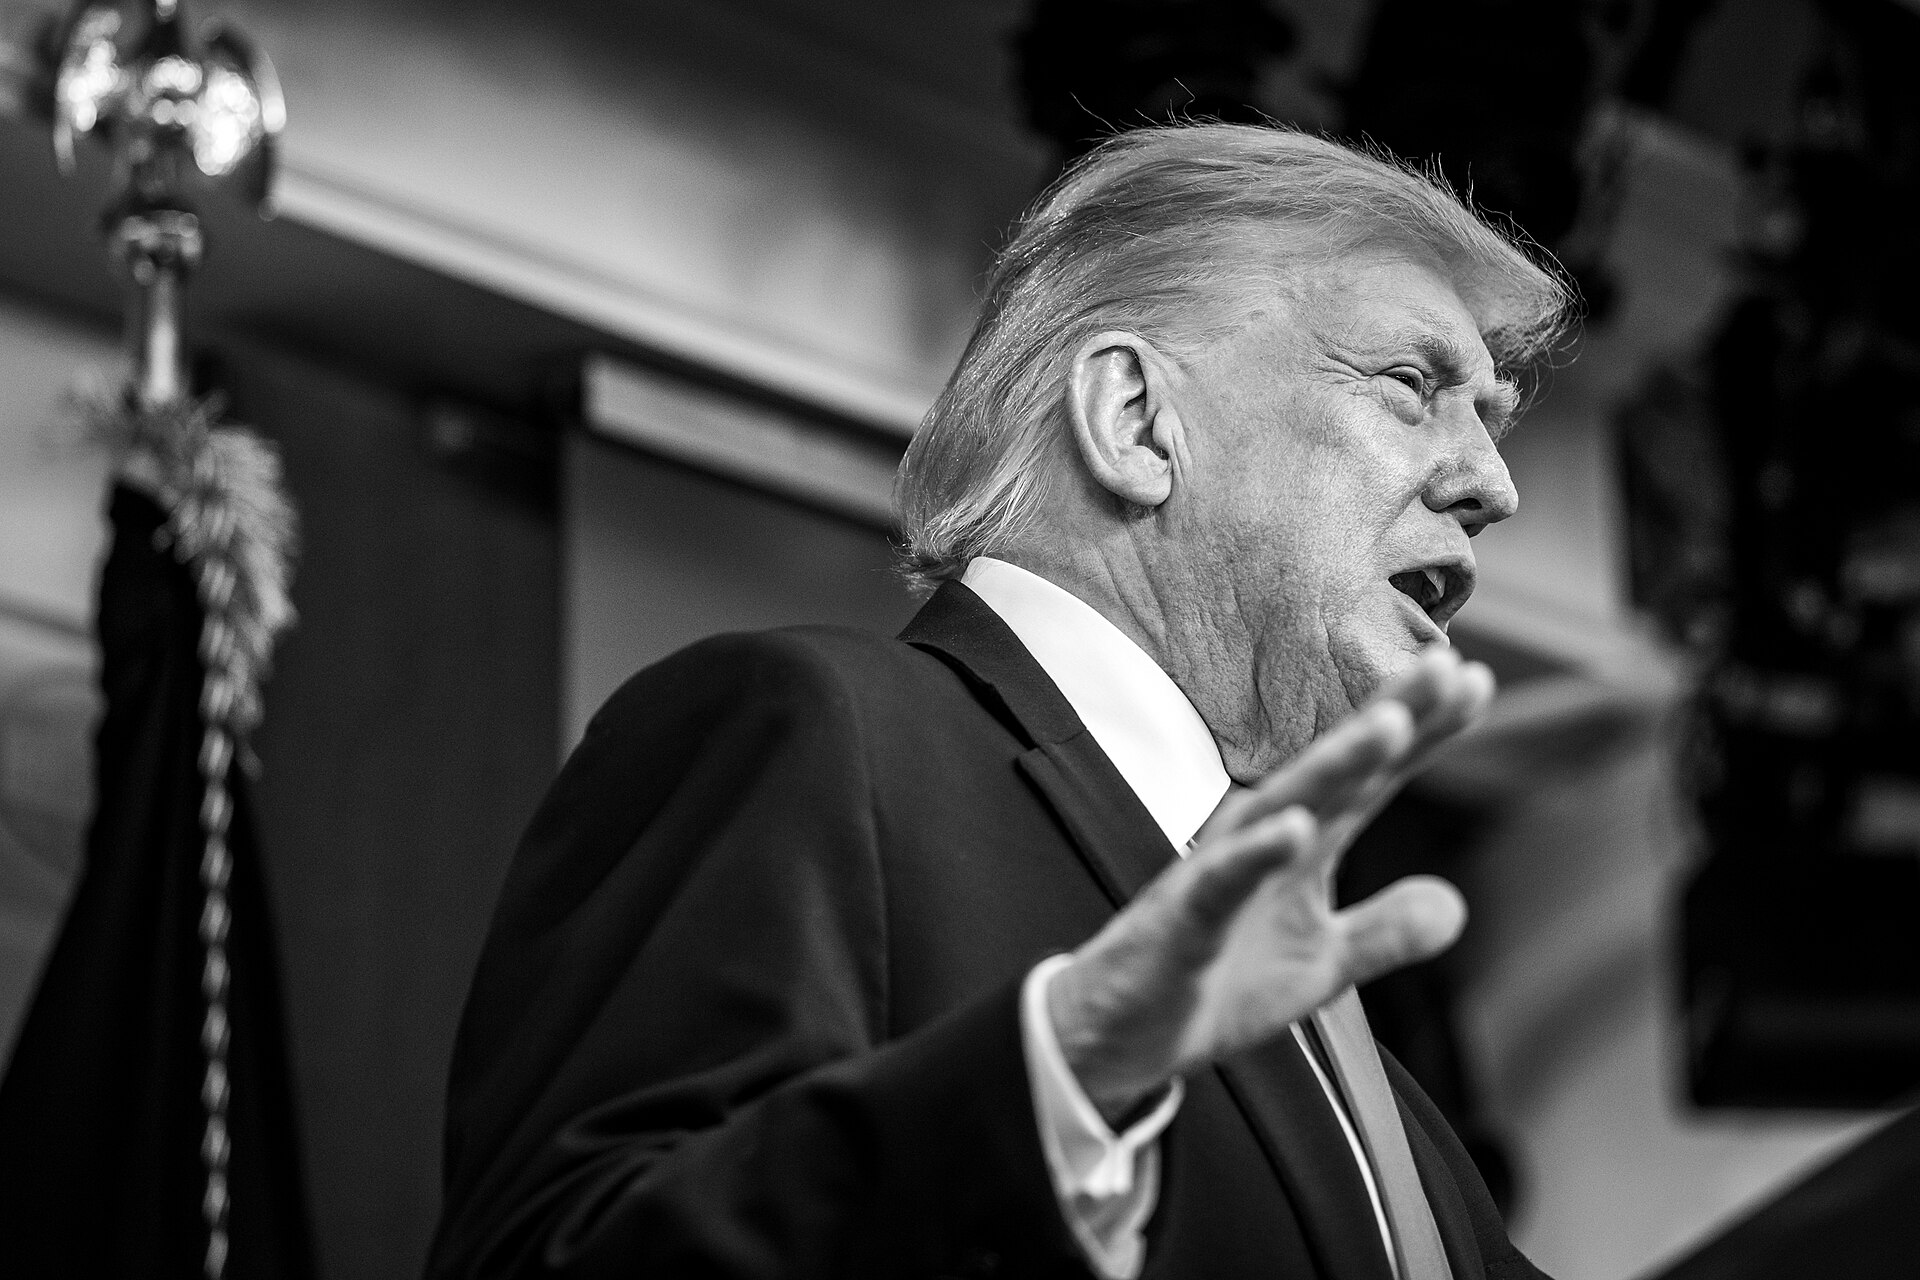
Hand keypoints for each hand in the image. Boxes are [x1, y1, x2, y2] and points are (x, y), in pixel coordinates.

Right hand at [1046, 647, 1494, 1124]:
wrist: (1121, 1037)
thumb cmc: (1212, 984)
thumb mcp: (1318, 966)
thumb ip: (1383, 931)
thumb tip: (1456, 906)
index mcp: (1298, 849)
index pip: (1369, 780)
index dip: (1421, 733)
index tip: (1474, 680)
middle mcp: (1260, 843)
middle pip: (1333, 771)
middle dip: (1387, 718)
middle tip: (1443, 666)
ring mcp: (1218, 877)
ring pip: (1279, 807)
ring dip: (1332, 766)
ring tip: (1388, 725)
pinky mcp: (1181, 922)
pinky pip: (1219, 883)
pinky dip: (1254, 854)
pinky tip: (1294, 828)